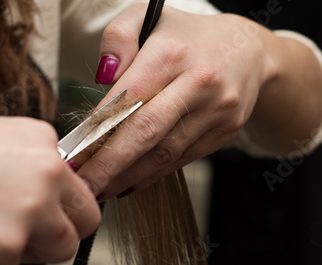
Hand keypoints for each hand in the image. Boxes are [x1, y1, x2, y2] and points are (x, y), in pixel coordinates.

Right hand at [0, 109, 100, 264]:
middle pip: (87, 220)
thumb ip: (29, 171)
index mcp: (44, 141)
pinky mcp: (7, 246)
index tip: (43, 217)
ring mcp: (33, 209)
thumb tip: (45, 204)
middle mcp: (49, 172)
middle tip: (21, 235)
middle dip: (59, 233)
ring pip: (59, 250)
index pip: (79, 188)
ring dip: (24, 253)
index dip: (61, 208)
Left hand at [79, 5, 321, 199]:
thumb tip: (103, 78)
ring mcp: (216, 111)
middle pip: (146, 133)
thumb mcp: (149, 17)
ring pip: (164, 153)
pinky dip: (153, 175)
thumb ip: (118, 38)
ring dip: (128, 176)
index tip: (73, 154)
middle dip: (109, 165)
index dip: (97, 131)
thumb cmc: (189, 35)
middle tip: (83, 188)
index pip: (127, 98)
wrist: (248, 50)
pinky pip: (182, 159)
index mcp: (172, 52)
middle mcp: (198, 83)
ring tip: (100, 190)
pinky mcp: (224, 132)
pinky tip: (130, 182)